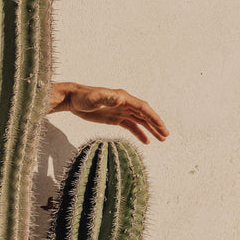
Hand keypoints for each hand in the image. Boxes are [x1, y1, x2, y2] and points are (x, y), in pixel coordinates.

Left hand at [49, 82, 168, 143]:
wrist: (74, 100)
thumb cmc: (83, 97)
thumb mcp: (95, 98)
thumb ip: (107, 98)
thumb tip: (120, 98)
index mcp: (123, 98)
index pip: (142, 107)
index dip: (153, 116)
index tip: (161, 126)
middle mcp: (125, 104)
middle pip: (145, 115)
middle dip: (156, 124)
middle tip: (166, 135)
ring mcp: (121, 111)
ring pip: (140, 121)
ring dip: (151, 129)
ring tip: (162, 139)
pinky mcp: (115, 118)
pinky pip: (131, 126)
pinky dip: (139, 133)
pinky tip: (146, 141)